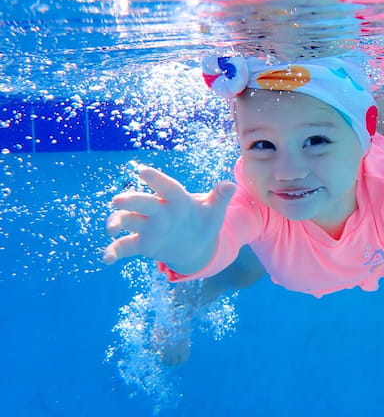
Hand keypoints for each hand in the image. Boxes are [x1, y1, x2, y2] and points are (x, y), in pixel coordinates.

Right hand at [103, 165, 235, 274]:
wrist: (196, 244)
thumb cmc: (204, 221)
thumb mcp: (215, 211)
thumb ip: (220, 198)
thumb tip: (230, 185)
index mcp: (178, 199)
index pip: (167, 187)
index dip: (156, 179)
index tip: (142, 171)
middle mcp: (159, 210)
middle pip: (143, 203)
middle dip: (131, 201)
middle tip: (118, 200)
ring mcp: (148, 226)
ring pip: (129, 221)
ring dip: (118, 222)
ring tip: (112, 228)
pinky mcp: (142, 244)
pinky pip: (125, 246)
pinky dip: (114, 251)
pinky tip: (107, 259)